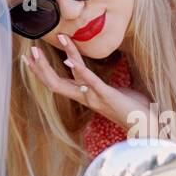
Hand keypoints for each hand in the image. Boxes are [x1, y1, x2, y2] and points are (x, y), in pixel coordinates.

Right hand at [20, 34, 149, 128]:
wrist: (146, 126)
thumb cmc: (132, 107)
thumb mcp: (111, 92)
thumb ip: (99, 84)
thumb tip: (93, 76)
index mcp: (85, 95)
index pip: (57, 83)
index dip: (42, 71)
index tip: (29, 57)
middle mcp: (86, 97)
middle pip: (55, 84)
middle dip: (40, 68)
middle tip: (29, 52)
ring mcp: (95, 97)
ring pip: (67, 81)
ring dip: (54, 65)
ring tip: (43, 50)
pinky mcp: (107, 95)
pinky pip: (90, 82)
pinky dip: (79, 70)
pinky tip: (68, 59)